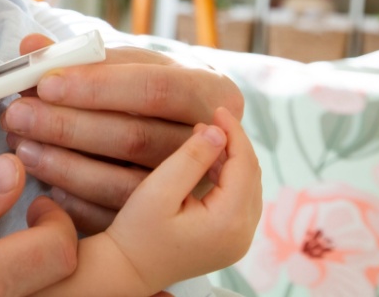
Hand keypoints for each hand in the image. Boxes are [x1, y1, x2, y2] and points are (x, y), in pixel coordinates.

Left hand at [2, 34, 243, 233]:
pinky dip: (75, 202)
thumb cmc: (151, 91)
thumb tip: (33, 45)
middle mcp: (210, 146)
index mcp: (212, 94)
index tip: (45, 84)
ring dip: (64, 166)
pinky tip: (43, 185)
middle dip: (68, 127)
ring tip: (21, 146)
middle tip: (17, 115)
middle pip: (135, 138)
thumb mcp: (129, 64)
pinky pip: (114, 217)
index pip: (156, 89)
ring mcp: (190, 190)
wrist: (182, 131)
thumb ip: (81, 56)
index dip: (98, 87)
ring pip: (123, 184)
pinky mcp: (164, 220)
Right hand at [30, 107, 260, 294]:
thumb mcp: (158, 190)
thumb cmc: (136, 233)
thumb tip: (219, 132)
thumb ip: (190, 159)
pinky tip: (207, 165)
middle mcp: (242, 235)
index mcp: (228, 222)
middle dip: (234, 144)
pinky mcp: (230, 241)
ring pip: (248, 187)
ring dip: (232, 160)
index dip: (234, 132)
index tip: (217, 109)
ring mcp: (239, 241)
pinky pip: (240, 201)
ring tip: (206, 139)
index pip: (244, 165)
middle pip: (251, 176)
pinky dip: (229, 179)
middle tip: (210, 121)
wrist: (127, 270)